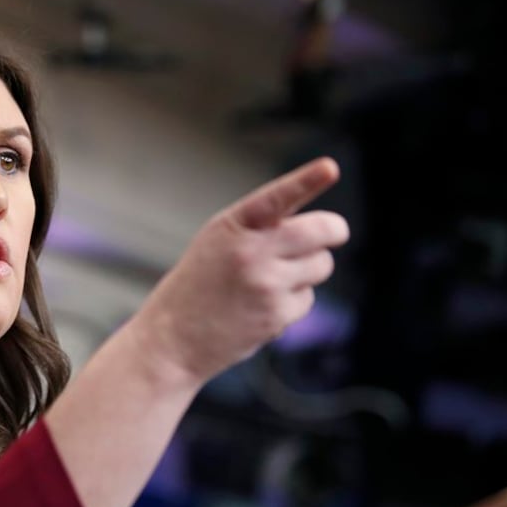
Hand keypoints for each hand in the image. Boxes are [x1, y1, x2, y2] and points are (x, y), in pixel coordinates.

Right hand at [135, 157, 349, 382]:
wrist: (171, 339)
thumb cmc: (196, 286)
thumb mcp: (216, 242)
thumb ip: (260, 226)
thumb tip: (318, 226)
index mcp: (231, 226)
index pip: (276, 198)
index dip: (306, 180)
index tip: (330, 168)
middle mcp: (251, 252)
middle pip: (321, 231)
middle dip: (335, 231)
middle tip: (335, 234)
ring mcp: (266, 284)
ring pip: (322, 264)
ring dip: (309, 270)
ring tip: (272, 281)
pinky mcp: (277, 314)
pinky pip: (308, 299)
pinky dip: (292, 302)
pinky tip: (261, 308)